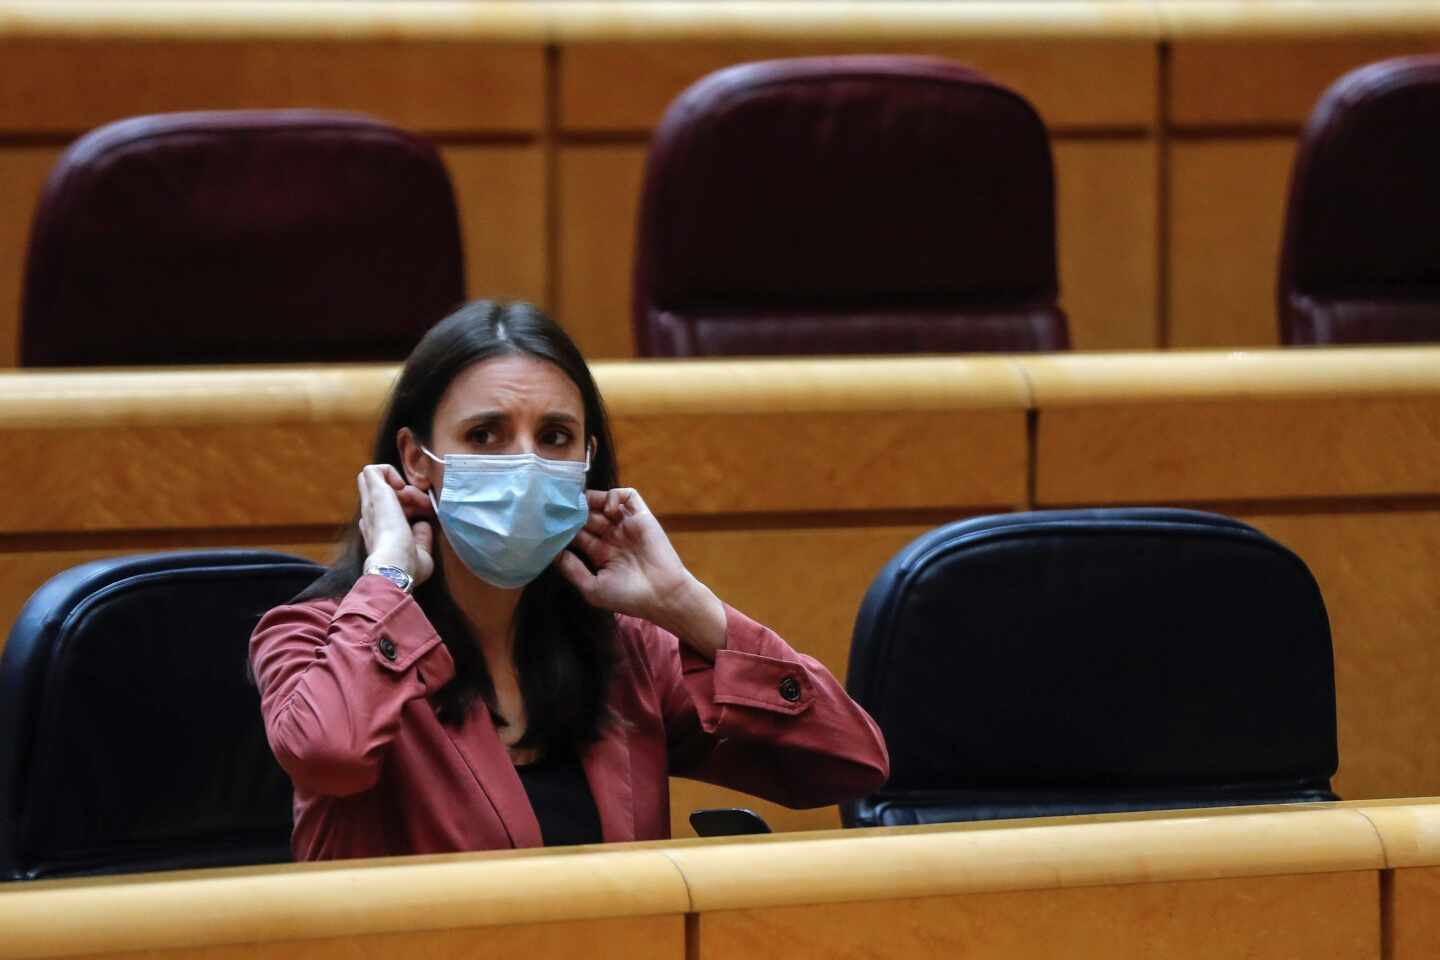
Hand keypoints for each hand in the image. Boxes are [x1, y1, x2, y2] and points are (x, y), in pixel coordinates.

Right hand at [356, 464, 434, 586]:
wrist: (395, 566)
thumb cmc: (407, 567)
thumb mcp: (420, 553)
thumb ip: (421, 538)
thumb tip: (423, 524)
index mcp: (379, 531)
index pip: (387, 512)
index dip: (409, 511)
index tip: (424, 520)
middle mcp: (372, 516)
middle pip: (383, 494)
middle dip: (405, 494)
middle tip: (420, 506)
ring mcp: (372, 504)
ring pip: (379, 481)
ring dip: (403, 487)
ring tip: (417, 500)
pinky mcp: (376, 493)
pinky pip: (374, 470)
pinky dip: (390, 471)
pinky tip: (401, 486)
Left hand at [555, 488, 726, 658]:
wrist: (662, 595)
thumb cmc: (629, 597)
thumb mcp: (593, 587)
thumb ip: (572, 569)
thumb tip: (554, 551)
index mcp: (600, 553)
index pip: (578, 533)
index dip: (564, 527)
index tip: (548, 523)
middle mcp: (613, 537)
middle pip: (588, 516)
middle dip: (574, 511)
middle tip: (558, 507)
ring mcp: (627, 526)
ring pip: (603, 502)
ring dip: (590, 501)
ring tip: (579, 505)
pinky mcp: (642, 516)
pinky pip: (627, 496)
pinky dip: (614, 496)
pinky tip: (607, 510)